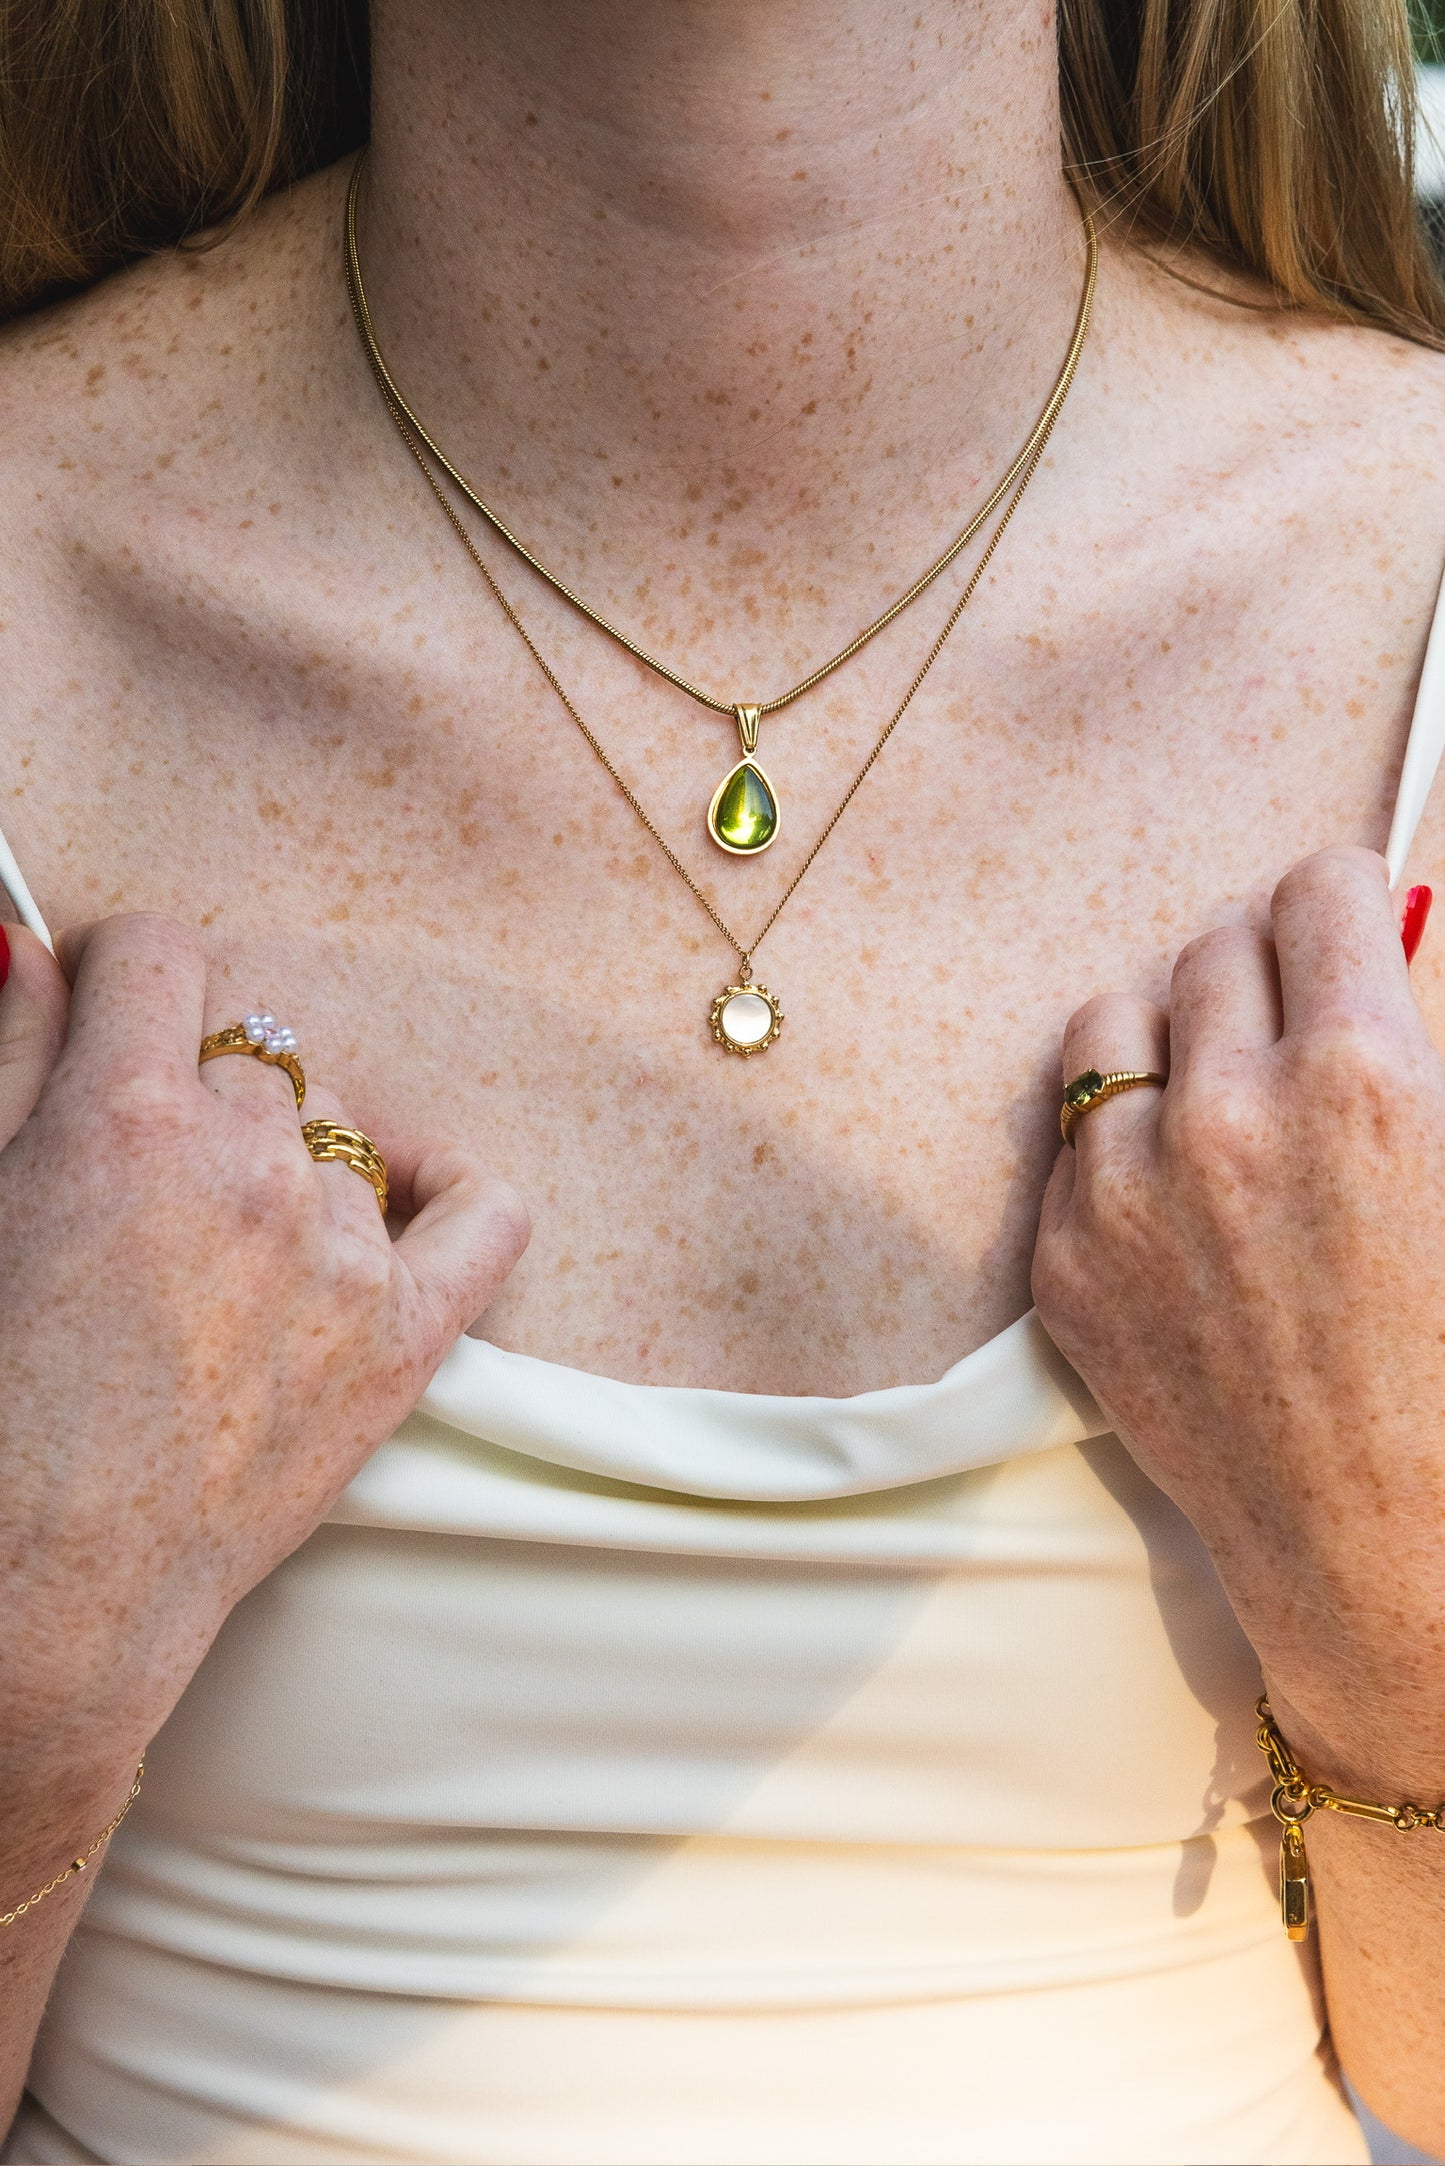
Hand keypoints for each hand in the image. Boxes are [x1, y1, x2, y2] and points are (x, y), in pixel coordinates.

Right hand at [0, 915, 527, 1793]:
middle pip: (249, 1053)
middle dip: (193, 1093)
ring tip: (221, 1246)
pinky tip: (399, 1192)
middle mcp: (249, 1166)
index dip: (122, 972)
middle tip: (140, 1182)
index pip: (159, 954)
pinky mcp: (403, 1340)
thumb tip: (25, 943)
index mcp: (126, 1118)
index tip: (107, 1013)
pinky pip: (483, 1214)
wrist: (41, 1589)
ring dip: (285, 1159)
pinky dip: (448, 1188)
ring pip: (337, 1129)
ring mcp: (339, 1252)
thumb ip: (8, 1054)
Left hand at [1032, 847, 1444, 1787]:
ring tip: (1221, 1092)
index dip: (1343, 902)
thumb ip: (1411, 1053)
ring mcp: (1127, 1190)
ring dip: (1170, 1034)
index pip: (1318, 889)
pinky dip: (1121, 1140)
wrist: (1384, 1545)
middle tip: (1297, 1027)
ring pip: (1116, 1019)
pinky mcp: (1066, 1260)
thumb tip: (1379, 946)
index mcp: (1363, 1081)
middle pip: (1216, 945)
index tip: (1345, 926)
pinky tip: (1181, 1198)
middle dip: (1266, 972)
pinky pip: (1073, 1134)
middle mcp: (1228, 1116)